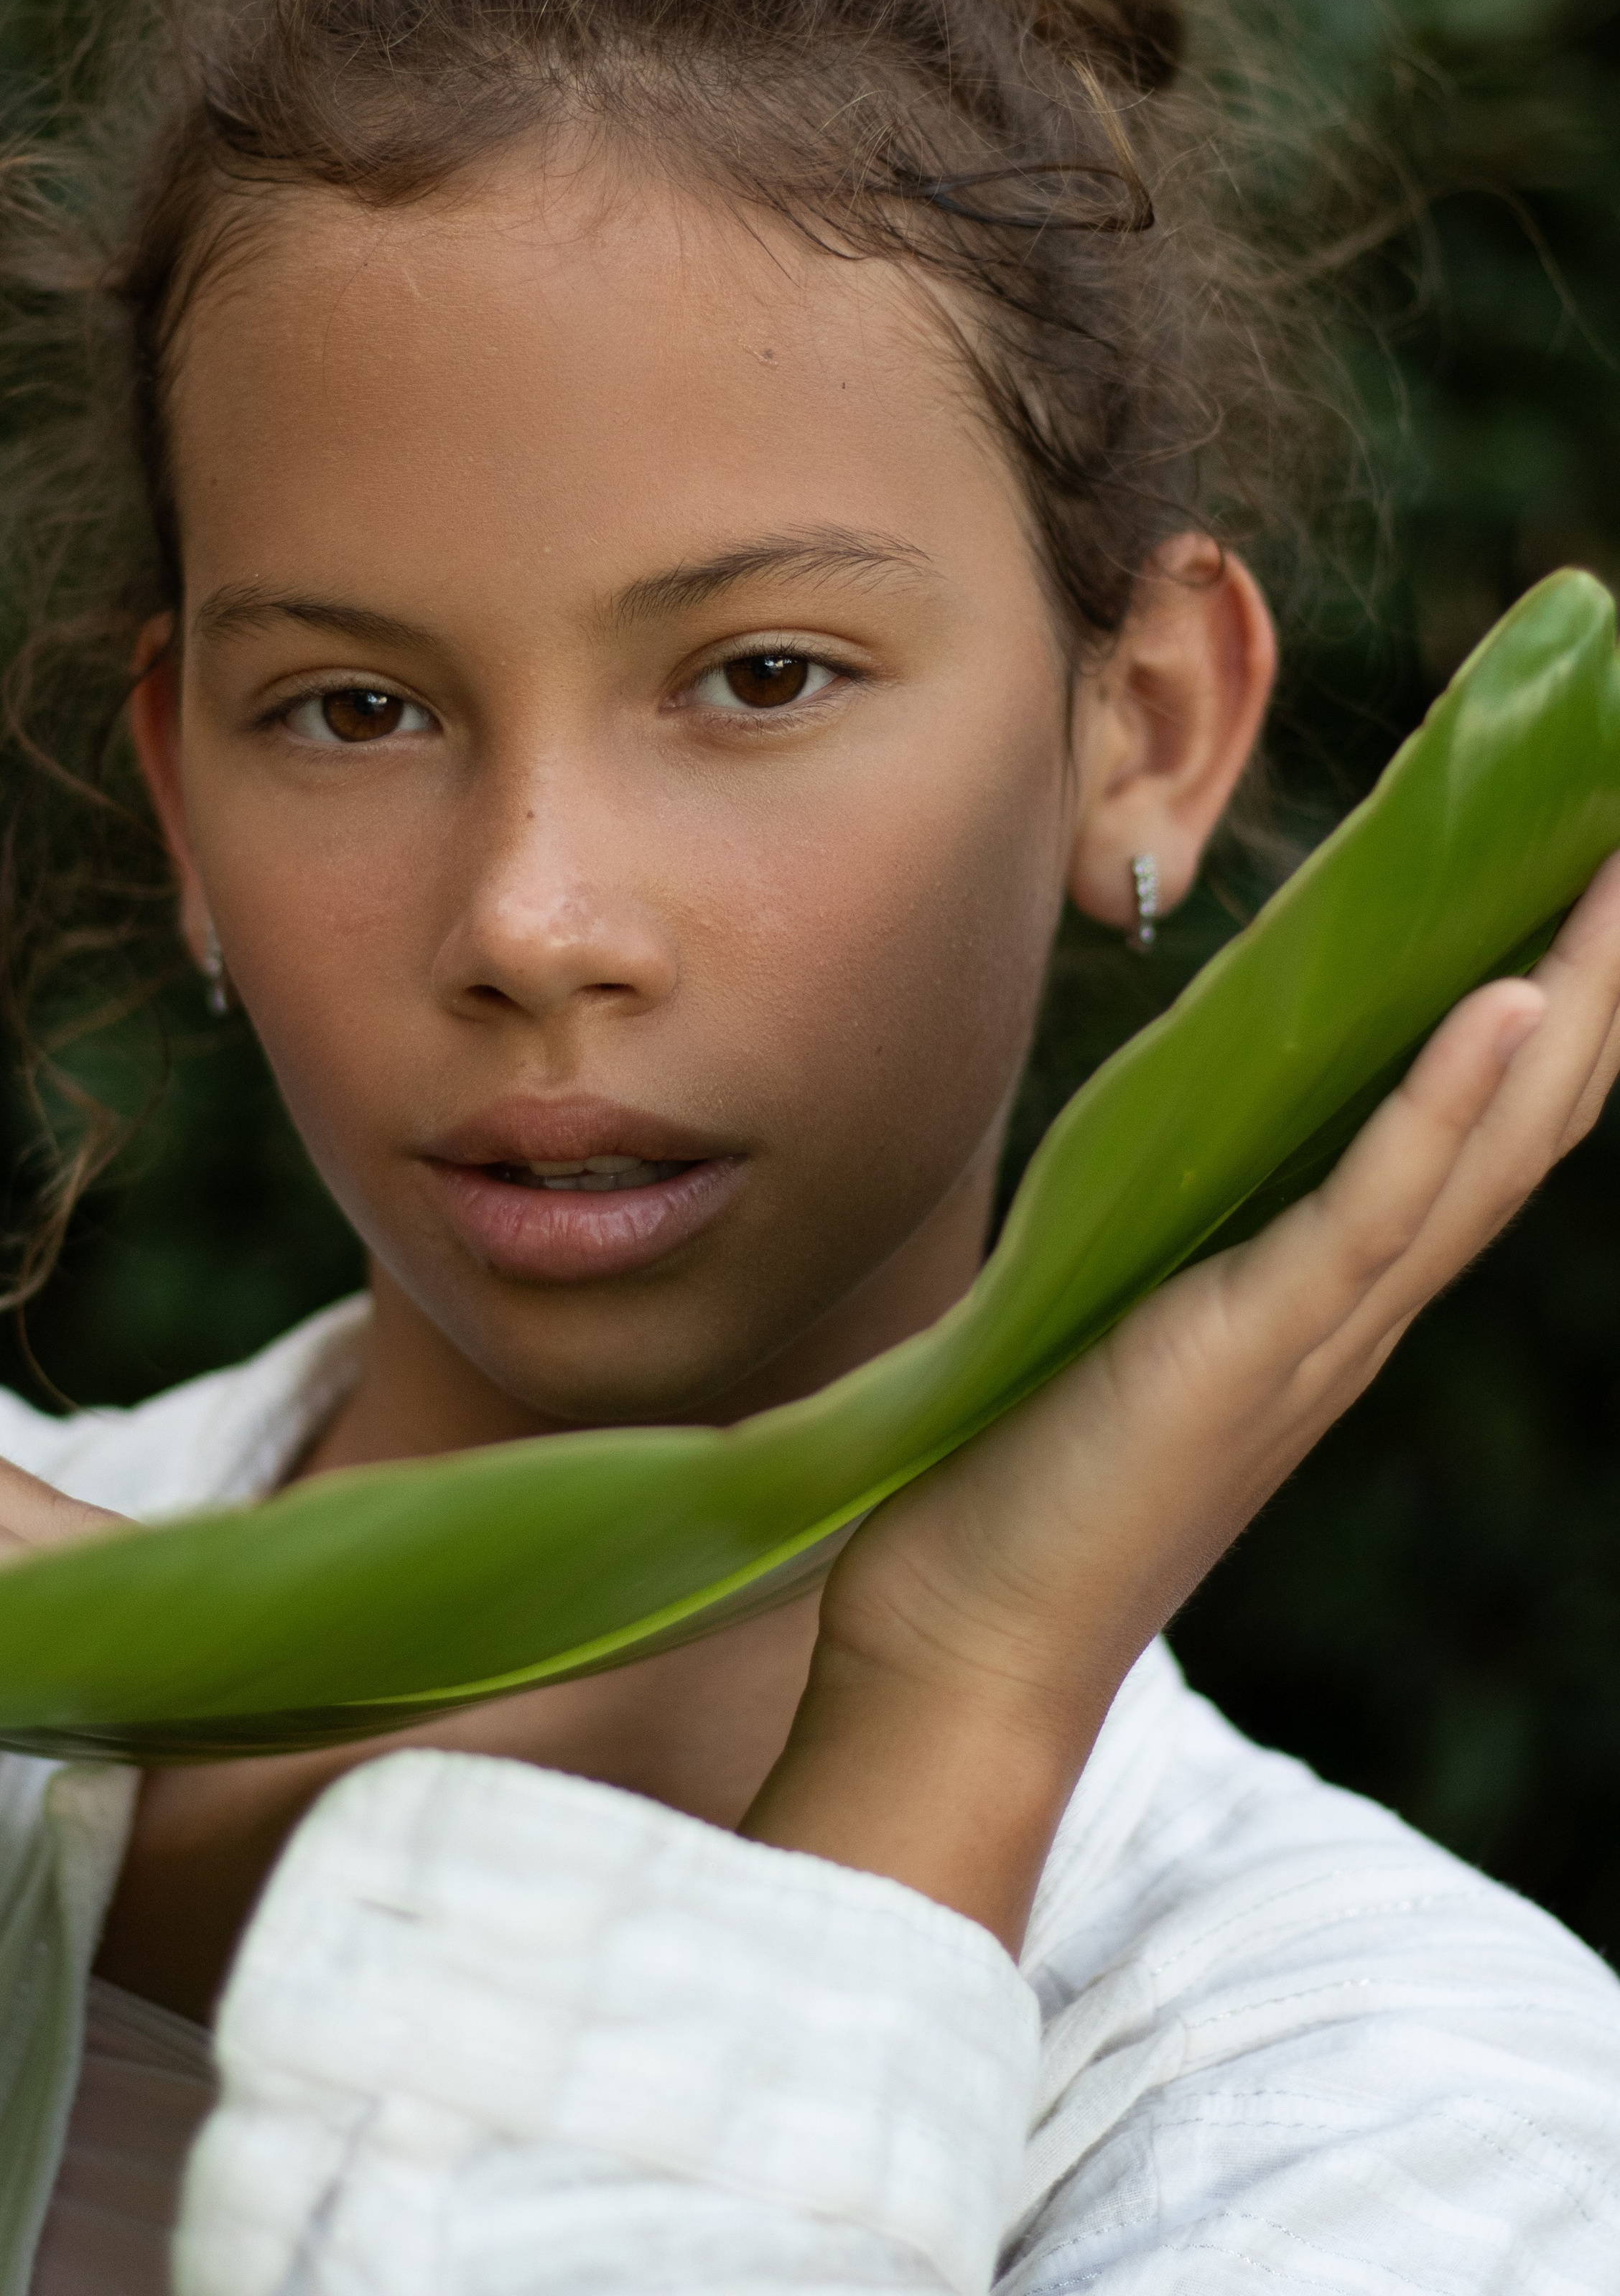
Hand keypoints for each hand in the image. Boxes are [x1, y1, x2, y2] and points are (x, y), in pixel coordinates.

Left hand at [746, 849, 1619, 1945]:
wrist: (970, 1652)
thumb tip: (1200, 1121)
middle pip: (1527, 1118)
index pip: (1486, 1125)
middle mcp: (1362, 1309)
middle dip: (1599, 973)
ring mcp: (1318, 1334)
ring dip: (1564, 1007)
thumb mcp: (1136, 1314)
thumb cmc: (1033, 1482)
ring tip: (1615, 874)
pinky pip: (1368, 1216)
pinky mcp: (1244, 1352)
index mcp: (1339, 1292)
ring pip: (1487, 1152)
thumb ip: (1195, 1231)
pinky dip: (1441, 1111)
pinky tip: (1498, 1009)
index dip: (1552, 1001)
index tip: (1585, 872)